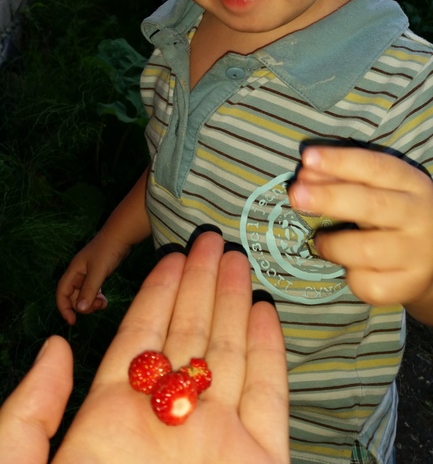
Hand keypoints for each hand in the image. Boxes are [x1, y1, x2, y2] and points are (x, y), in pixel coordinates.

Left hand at [2, 232, 289, 463]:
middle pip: (189, 336)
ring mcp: (216, 441)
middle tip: (211, 240)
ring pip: (230, 356)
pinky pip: (269, 398)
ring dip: (234, 305)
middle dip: (200, 285)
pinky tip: (265, 312)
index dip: (158, 292)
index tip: (173, 254)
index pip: (142, 337)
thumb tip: (56, 345)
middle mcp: (168, 421)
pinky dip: (271, 354)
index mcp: (112, 420)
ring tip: (236, 261)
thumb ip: (28, 412)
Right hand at [56, 232, 129, 324]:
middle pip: (73, 296)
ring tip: (102, 303)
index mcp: (74, 271)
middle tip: (97, 307)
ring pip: (83, 295)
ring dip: (91, 303)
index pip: (62, 292)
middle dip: (82, 305)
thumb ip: (89, 290)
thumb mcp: (98, 272)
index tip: (72, 321)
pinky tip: (104, 300)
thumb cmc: (108, 251)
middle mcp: (78, 273)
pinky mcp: (97, 274)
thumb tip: (80, 310)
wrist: (121, 236)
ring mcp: (87, 274)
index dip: (64, 308)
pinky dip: (96, 298)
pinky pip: (92, 291)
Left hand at [289, 146, 432, 314]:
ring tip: (320, 240)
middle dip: (329, 198)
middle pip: (371, 205)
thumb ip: (343, 179)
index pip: (376, 167)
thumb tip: (305, 175)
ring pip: (365, 250)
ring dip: (332, 244)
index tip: (308, 157)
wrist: (432, 258)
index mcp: (411, 184)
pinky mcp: (407, 285)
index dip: (340, 161)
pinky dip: (350, 275)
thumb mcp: (378, 189)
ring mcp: (416, 254)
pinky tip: (349, 267)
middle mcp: (418, 216)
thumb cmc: (394, 214)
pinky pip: (368, 283)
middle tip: (296, 195)